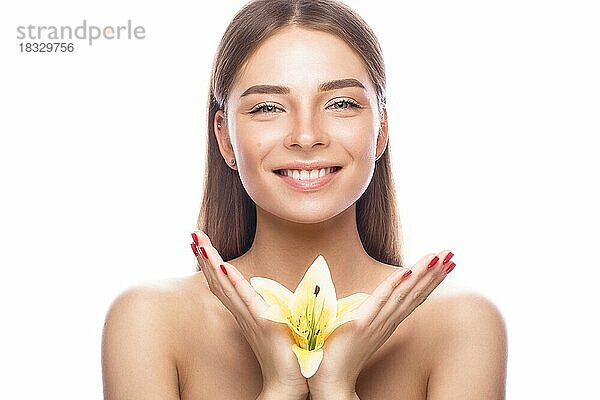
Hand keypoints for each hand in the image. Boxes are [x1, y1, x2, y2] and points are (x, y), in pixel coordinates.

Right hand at [190, 230, 308, 398]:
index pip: (225, 284)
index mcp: (246, 314)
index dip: (212, 264)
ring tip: (200, 242)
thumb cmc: (288, 358)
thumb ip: (276, 313)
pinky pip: (244, 299)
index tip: (203, 245)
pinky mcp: (261, 324)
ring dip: (212, 263)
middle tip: (194, 234)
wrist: (290, 384)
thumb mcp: (280, 328)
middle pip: (218, 280)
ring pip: (225, 285)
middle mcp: (243, 314)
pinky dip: (233, 282)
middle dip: (206, 256)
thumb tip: (282, 301)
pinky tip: (224, 267)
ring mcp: (249, 318)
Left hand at [306, 251, 455, 396]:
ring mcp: (376, 323)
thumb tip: (362, 303)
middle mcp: (386, 322)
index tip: (443, 264)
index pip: (411, 298)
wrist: (329, 383)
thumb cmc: (338, 359)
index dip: (428, 281)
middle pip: (414, 293)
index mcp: (385, 323)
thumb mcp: (353, 332)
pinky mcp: (361, 324)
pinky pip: (381, 300)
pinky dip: (394, 284)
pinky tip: (406, 270)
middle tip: (450, 253)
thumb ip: (361, 317)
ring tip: (439, 256)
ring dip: (422, 274)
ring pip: (403, 293)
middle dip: (432, 273)